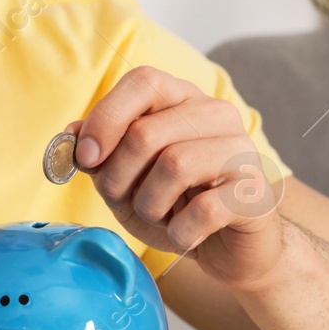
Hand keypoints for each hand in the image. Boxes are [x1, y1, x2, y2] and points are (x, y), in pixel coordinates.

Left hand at [71, 66, 284, 289]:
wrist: (230, 248)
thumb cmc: (175, 206)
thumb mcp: (126, 181)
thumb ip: (100, 155)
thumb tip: (72, 134)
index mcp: (183, 100)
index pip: (143, 81)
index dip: (106, 117)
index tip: (85, 157)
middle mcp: (217, 114)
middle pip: (148, 132)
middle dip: (119, 177)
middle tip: (124, 201)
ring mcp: (242, 150)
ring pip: (174, 166)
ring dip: (150, 205)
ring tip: (159, 217)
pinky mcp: (256, 192)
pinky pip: (203, 210)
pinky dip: (180, 231)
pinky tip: (184, 235)